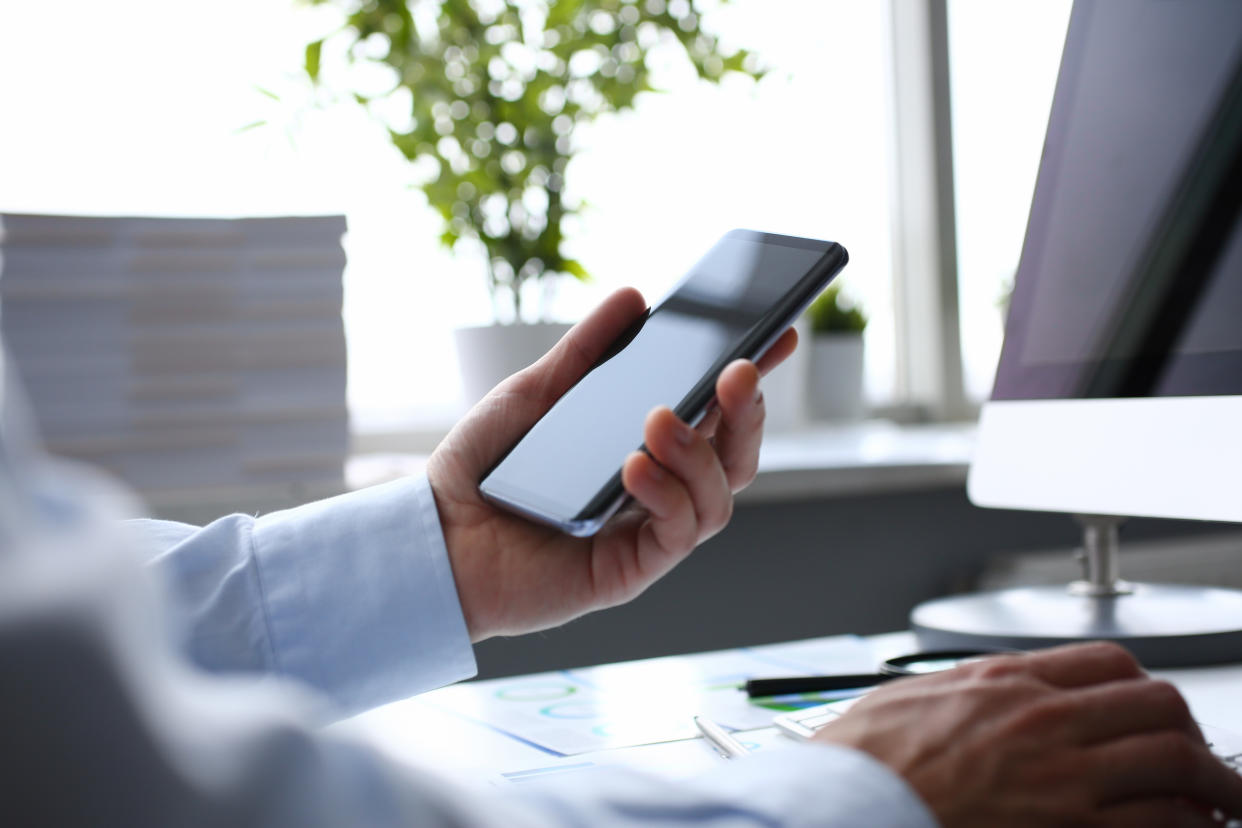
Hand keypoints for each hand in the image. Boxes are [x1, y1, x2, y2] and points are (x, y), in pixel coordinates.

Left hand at [426, 287, 795, 640]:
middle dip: (747, 411)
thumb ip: (585, 351)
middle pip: (735, 456)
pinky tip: (635, 465)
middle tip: (738, 370)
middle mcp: (657, 490)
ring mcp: (646, 530)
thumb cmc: (483, 468)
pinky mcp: (630, 569)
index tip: (777, 333)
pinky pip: (677, 533)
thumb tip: (635, 298)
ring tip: (661, 417)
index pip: (714, 412)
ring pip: (719, 497)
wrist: (433, 536)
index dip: (751, 379)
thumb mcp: (534, 394)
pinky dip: (667, 494)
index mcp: (642, 446)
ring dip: (700, 452)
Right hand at [813, 642, 1241, 825]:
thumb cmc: (863, 761)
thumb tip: (988, 691)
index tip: (1149, 708)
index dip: (1143, 685)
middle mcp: (1043, 719)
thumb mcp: (910, 697)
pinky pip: (1156, 821)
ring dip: (1211, 781)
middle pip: (1155, 703)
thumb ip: (965, 690)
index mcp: (1004, 681)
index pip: (1107, 662)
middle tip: (1199, 755)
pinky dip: (1184, 824)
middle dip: (1189, 729)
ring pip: (1173, 760)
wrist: (845, 807)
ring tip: (1222, 799)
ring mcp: (1061, 776)